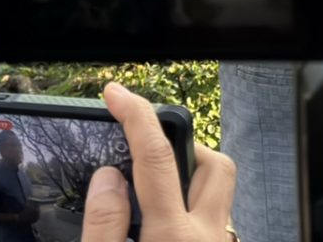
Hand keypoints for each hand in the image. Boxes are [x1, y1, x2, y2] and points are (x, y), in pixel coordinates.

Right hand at [79, 82, 233, 241]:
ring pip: (218, 191)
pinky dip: (191, 205)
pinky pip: (214, 217)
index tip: (117, 94)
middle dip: (180, 144)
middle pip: (213, 164)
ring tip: (149, 188)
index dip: (136, 117)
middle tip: (142, 149)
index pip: (158, 158)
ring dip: (188, 177)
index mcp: (172, 237)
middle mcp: (207, 237)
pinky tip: (163, 221)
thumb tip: (108, 178)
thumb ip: (104, 225)